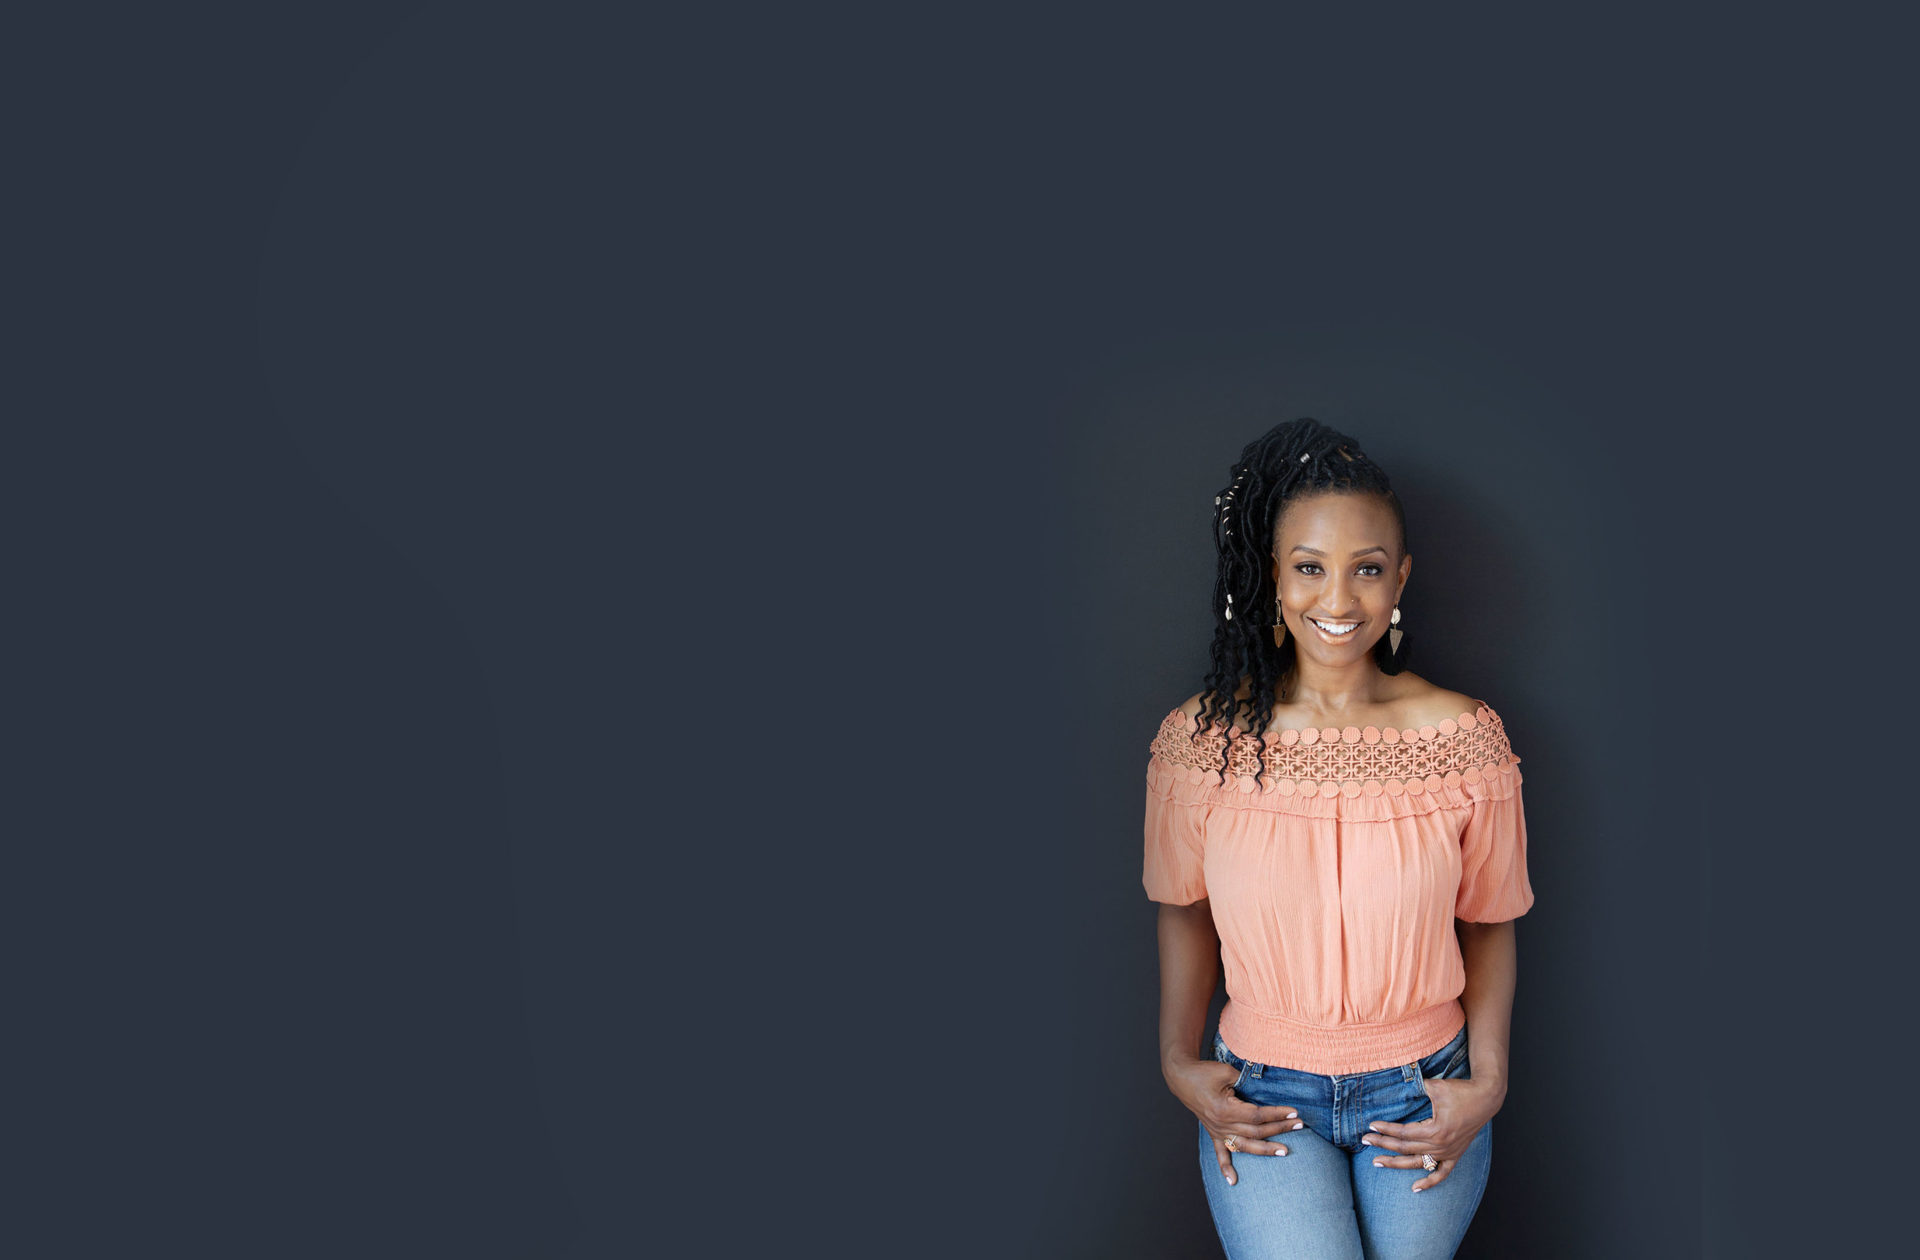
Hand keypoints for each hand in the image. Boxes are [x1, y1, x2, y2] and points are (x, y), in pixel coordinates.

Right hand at [1164, 1056, 1304, 1186]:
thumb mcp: (1226, 1072)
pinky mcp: (1213, 1133)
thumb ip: (1246, 1081)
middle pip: (1255, 1131)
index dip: (1276, 1114)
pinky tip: (1232, 1181)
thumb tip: (1266, 1088)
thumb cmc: (1204, 1072)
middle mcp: (1221, 1124)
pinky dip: (1225, 1168)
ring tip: (1284, 1151)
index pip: (1257, 1115)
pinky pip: (1220, 1154)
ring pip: (1245, 1145)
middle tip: (1299, 1125)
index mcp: (1225, 1109)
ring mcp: (1217, 1131)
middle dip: (1279, 1128)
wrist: (1181, 1077)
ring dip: (1265, 1150)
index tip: (1294, 1112)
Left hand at [1362, 1074, 1504, 1190]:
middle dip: (1383, 1144)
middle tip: (1365, 1140)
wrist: (1486, 1098)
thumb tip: (1398, 1083)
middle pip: (1405, 1147)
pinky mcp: (1455, 1154)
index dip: (1386, 1129)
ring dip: (1396, 1164)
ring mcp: (1448, 1152)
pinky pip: (1442, 1173)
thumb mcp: (1435, 1087)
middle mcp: (1441, 1145)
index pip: (1403, 1133)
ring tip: (1377, 1162)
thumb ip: (1415, 1087)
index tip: (1371, 1126)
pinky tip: (1415, 1188)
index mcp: (1435, 1130)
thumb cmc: (1460, 1090)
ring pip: (1418, 1162)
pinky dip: (1429, 1182)